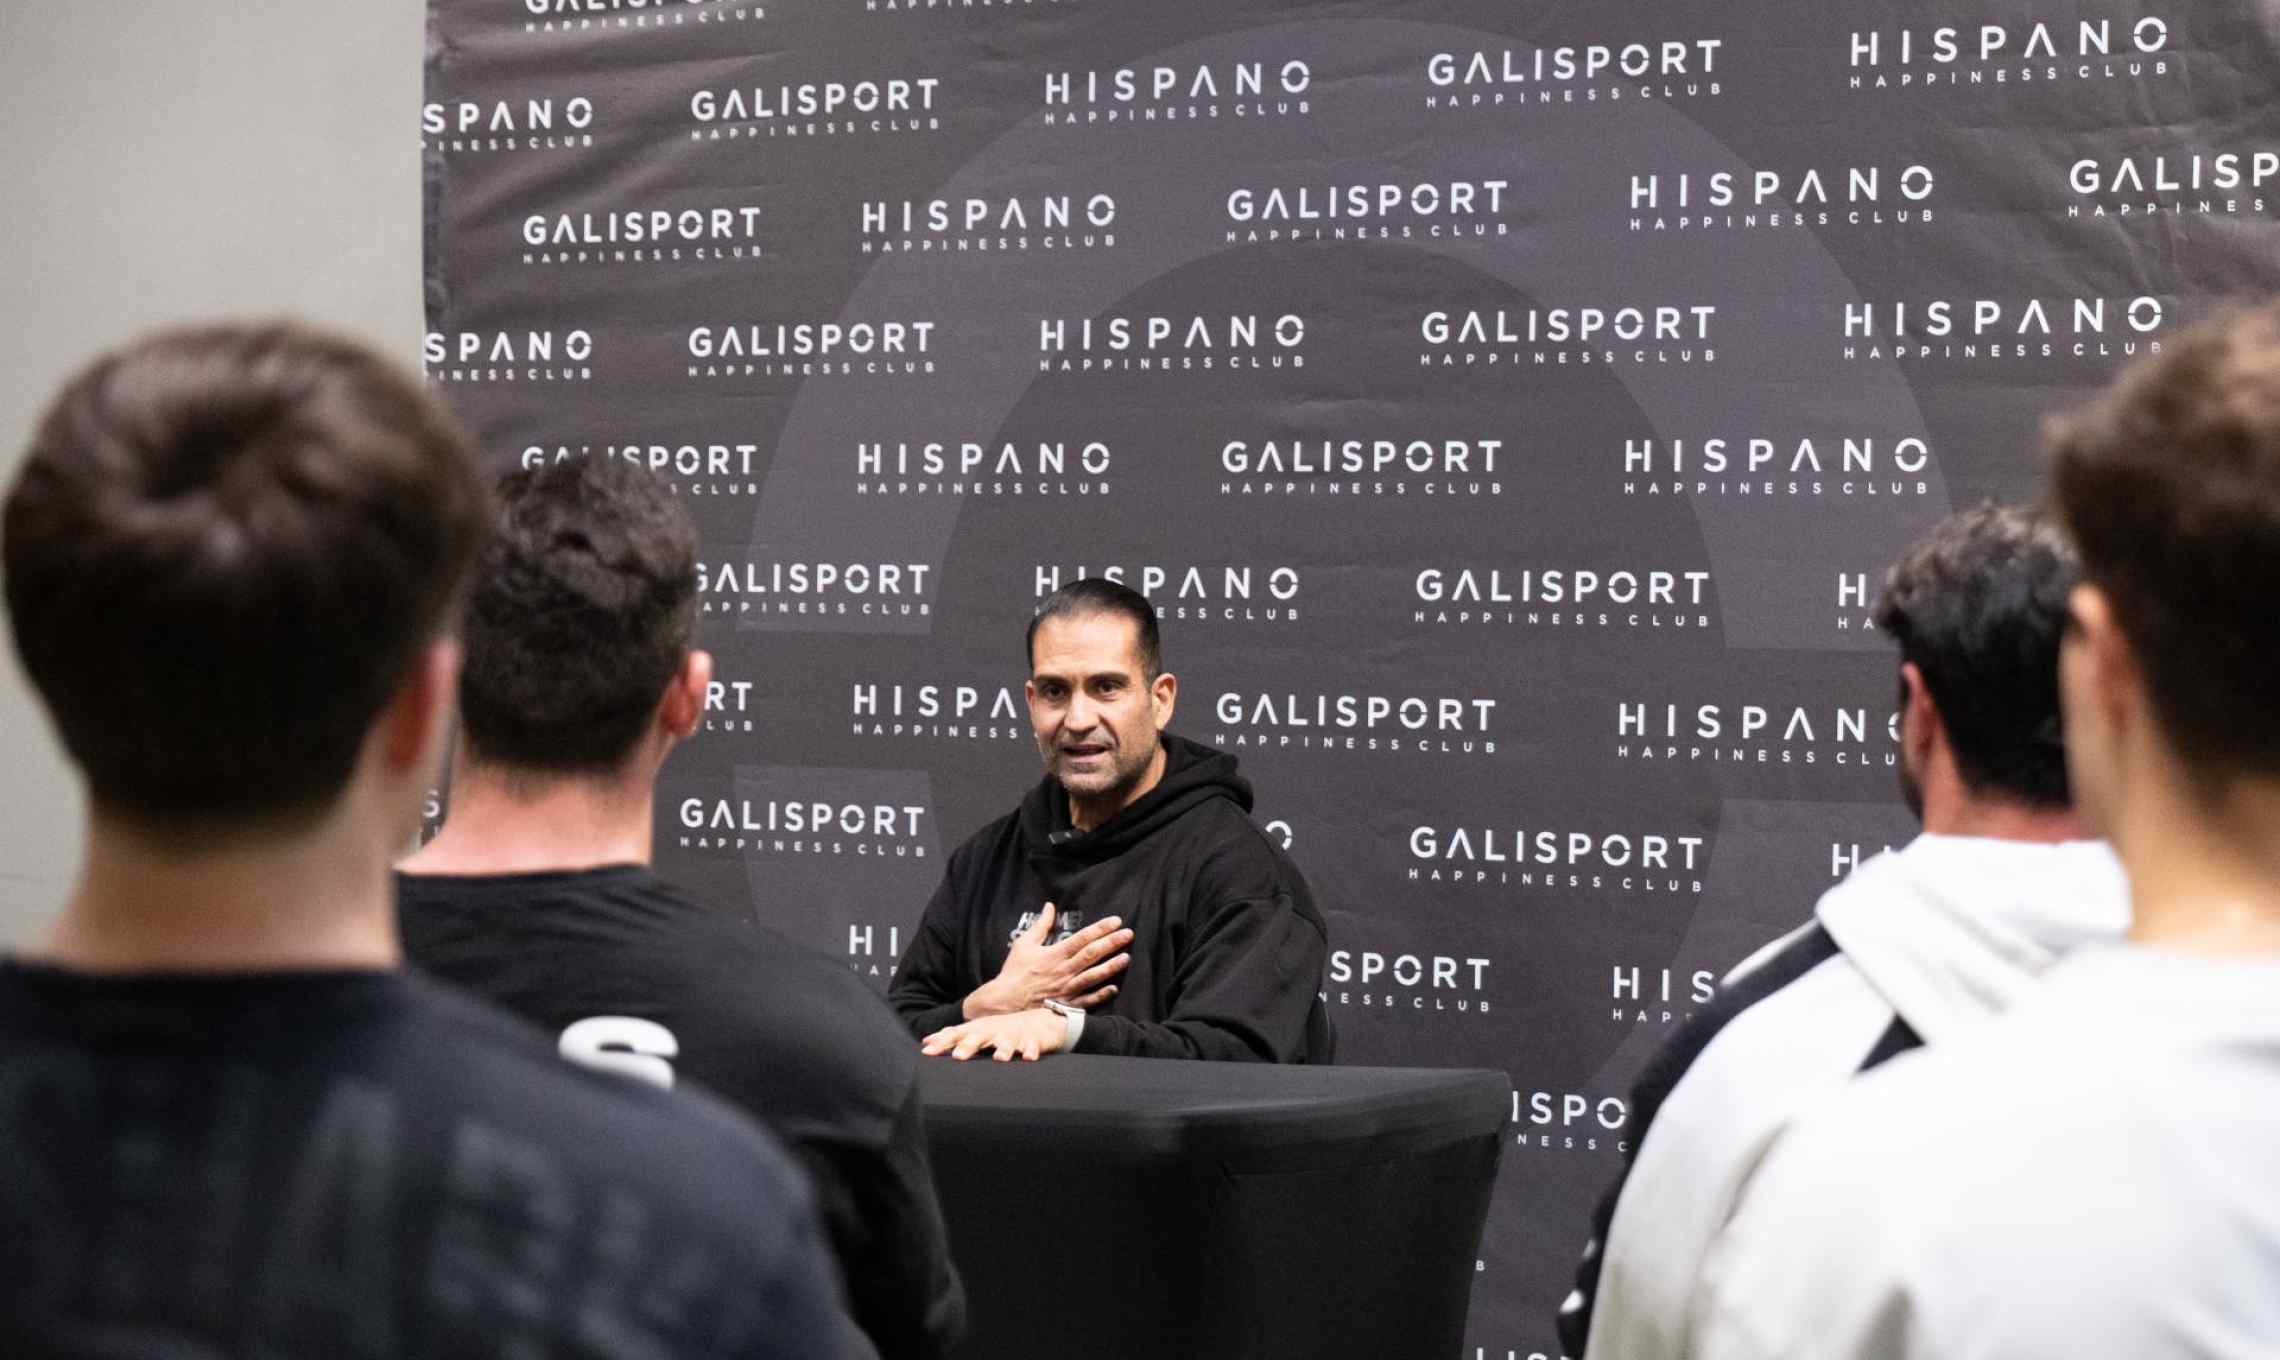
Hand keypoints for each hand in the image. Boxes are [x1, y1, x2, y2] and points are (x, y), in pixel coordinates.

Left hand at [921, 1009, 1069, 1061]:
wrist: (1037, 1022)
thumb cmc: (1000, 1029)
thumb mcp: (976, 1030)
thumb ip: (951, 1035)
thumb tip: (925, 1041)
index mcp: (977, 1030)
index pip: (956, 1035)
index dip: (941, 1043)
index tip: (926, 1053)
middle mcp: (993, 1031)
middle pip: (978, 1037)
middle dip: (968, 1046)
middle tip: (958, 1057)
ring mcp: (1013, 1035)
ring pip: (1006, 1043)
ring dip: (1002, 1050)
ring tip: (999, 1058)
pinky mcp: (1032, 1041)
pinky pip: (1031, 1047)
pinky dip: (1030, 1051)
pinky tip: (1028, 1058)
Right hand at [961, 902, 1131, 1019]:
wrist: (1004, 1002)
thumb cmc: (1014, 972)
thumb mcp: (1024, 944)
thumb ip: (1040, 925)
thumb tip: (1049, 906)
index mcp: (1054, 954)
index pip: (1082, 937)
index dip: (1100, 928)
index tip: (1116, 920)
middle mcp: (1063, 971)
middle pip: (1092, 954)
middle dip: (1112, 942)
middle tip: (1129, 933)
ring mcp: (1066, 989)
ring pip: (1093, 976)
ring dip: (1111, 967)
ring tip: (1127, 957)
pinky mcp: (1066, 1004)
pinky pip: (1086, 1000)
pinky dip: (1100, 994)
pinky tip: (1113, 988)